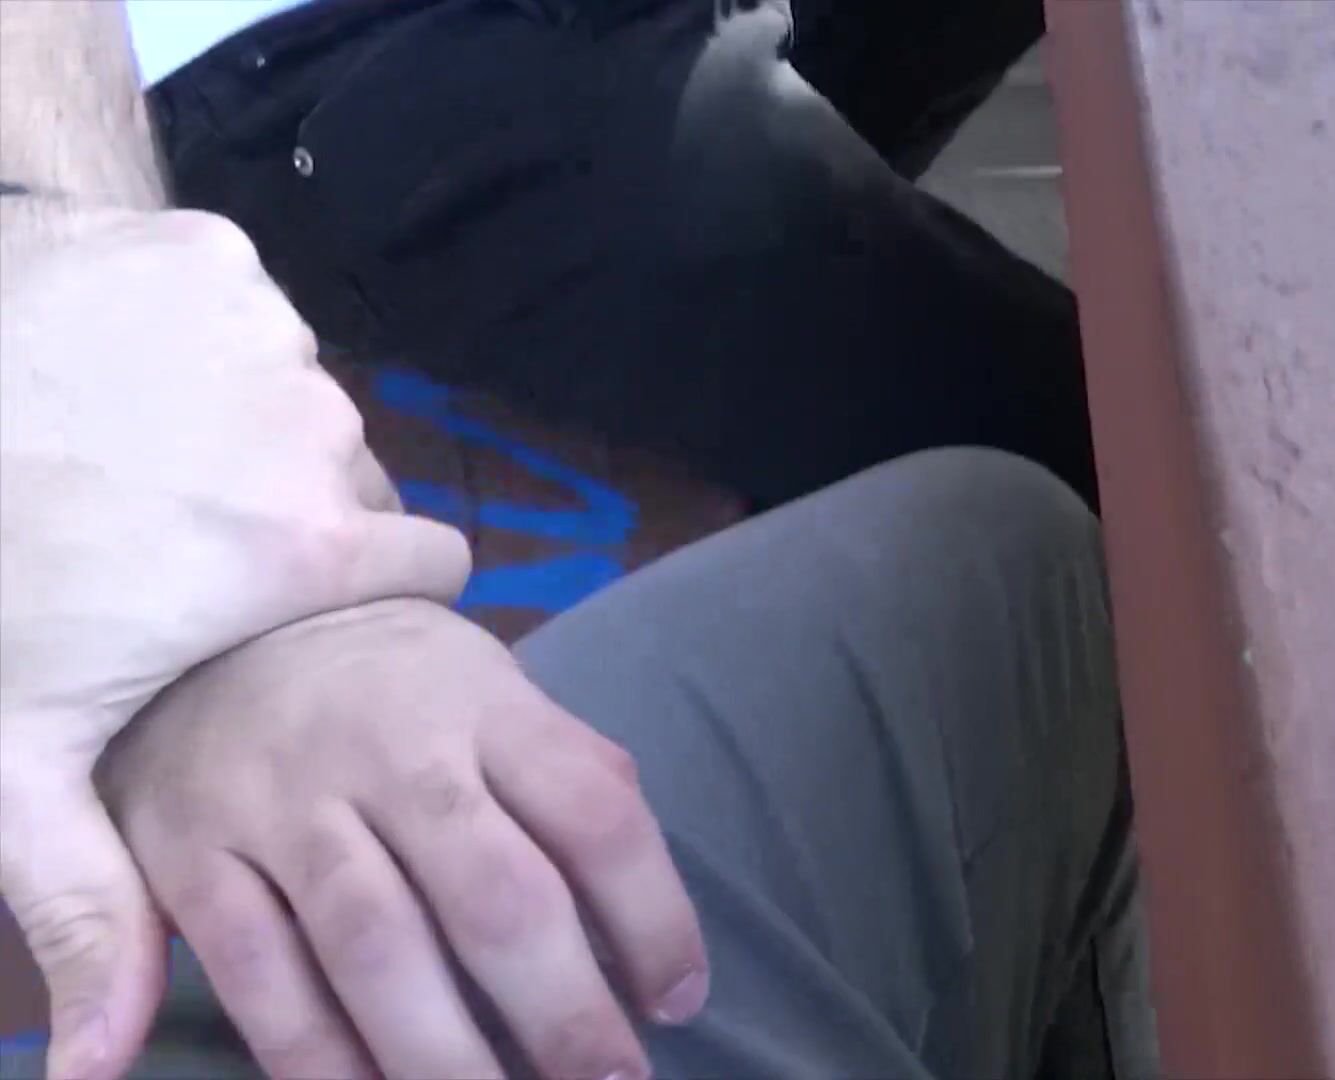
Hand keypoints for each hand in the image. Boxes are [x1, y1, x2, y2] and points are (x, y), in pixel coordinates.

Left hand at [0, 208, 470, 1077]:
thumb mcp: (16, 755)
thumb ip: (86, 902)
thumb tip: (104, 1072)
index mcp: (304, 550)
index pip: (419, 561)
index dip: (359, 582)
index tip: (284, 592)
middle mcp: (318, 433)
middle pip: (348, 478)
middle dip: (286, 505)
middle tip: (170, 530)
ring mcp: (264, 330)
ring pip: (293, 389)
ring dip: (235, 418)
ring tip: (124, 450)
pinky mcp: (208, 253)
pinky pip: (241, 303)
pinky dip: (192, 331)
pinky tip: (103, 367)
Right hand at [98, 599, 707, 1078]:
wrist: (216, 625)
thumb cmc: (398, 691)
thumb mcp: (495, 696)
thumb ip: (566, 786)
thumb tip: (641, 926)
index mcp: (488, 707)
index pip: (597, 817)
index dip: (654, 918)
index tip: (676, 1000)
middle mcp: (393, 753)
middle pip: (495, 897)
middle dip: (563, 1012)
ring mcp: (287, 805)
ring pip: (376, 948)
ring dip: (447, 1057)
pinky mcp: (194, 857)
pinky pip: (260, 978)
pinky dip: (318, 1059)